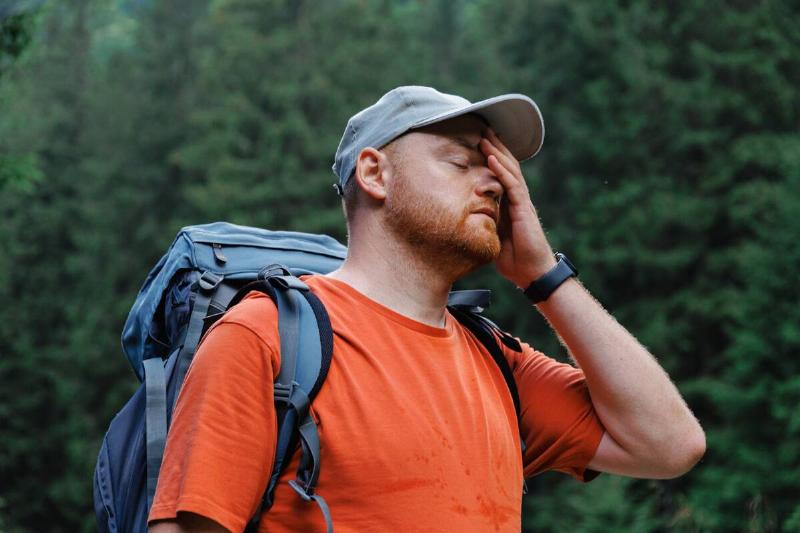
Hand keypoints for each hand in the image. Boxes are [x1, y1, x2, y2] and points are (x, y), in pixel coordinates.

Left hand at [479, 128, 555, 287]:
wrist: (532, 273)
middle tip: (483, 128)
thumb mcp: (493, 236)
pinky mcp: (524, 209)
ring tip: (485, 137)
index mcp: (510, 204)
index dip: (492, 158)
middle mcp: (518, 199)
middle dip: (495, 147)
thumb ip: (485, 223)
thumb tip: (466, 218)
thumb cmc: (514, 259)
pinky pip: (512, 186)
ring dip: (497, 153)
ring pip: (510, 171)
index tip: (480, 142)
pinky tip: (492, 159)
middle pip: (507, 167)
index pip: (501, 175)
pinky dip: (501, 171)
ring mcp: (522, 203)